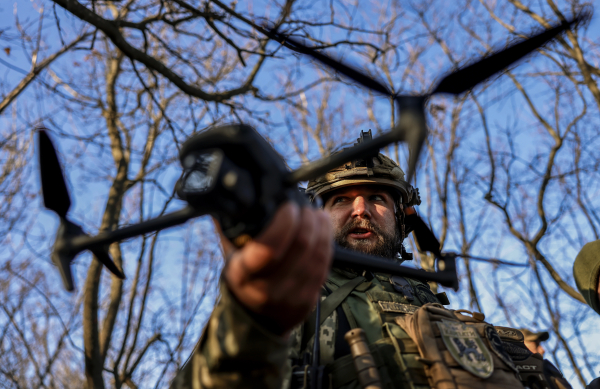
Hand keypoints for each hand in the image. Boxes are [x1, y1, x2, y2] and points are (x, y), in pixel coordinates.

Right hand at [223, 202, 332, 335]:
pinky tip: (323, 228)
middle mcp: (266, 289)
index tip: (288, 206)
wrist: (255, 316)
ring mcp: (290, 297)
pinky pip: (324, 265)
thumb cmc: (245, 276)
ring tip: (315, 213)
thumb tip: (238, 195)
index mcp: (243, 274)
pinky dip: (326, 241)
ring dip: (320, 227)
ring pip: (317, 254)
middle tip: (304, 206)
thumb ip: (233, 226)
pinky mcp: (308, 300)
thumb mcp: (231, 254)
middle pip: (300, 246)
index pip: (269, 247)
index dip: (284, 222)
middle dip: (307, 219)